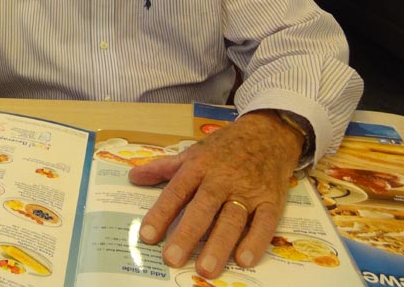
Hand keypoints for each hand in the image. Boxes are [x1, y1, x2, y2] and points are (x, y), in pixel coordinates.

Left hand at [129, 110, 302, 277]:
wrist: (267, 134)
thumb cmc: (225, 147)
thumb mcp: (192, 152)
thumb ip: (163, 167)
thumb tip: (133, 177)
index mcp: (198, 167)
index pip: (176, 192)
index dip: (161, 214)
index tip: (147, 236)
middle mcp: (221, 179)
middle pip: (202, 208)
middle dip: (187, 234)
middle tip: (172, 258)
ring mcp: (247, 191)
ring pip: (232, 219)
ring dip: (219, 245)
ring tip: (205, 269)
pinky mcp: (270, 201)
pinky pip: (264, 223)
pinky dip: (255, 241)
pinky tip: (243, 260)